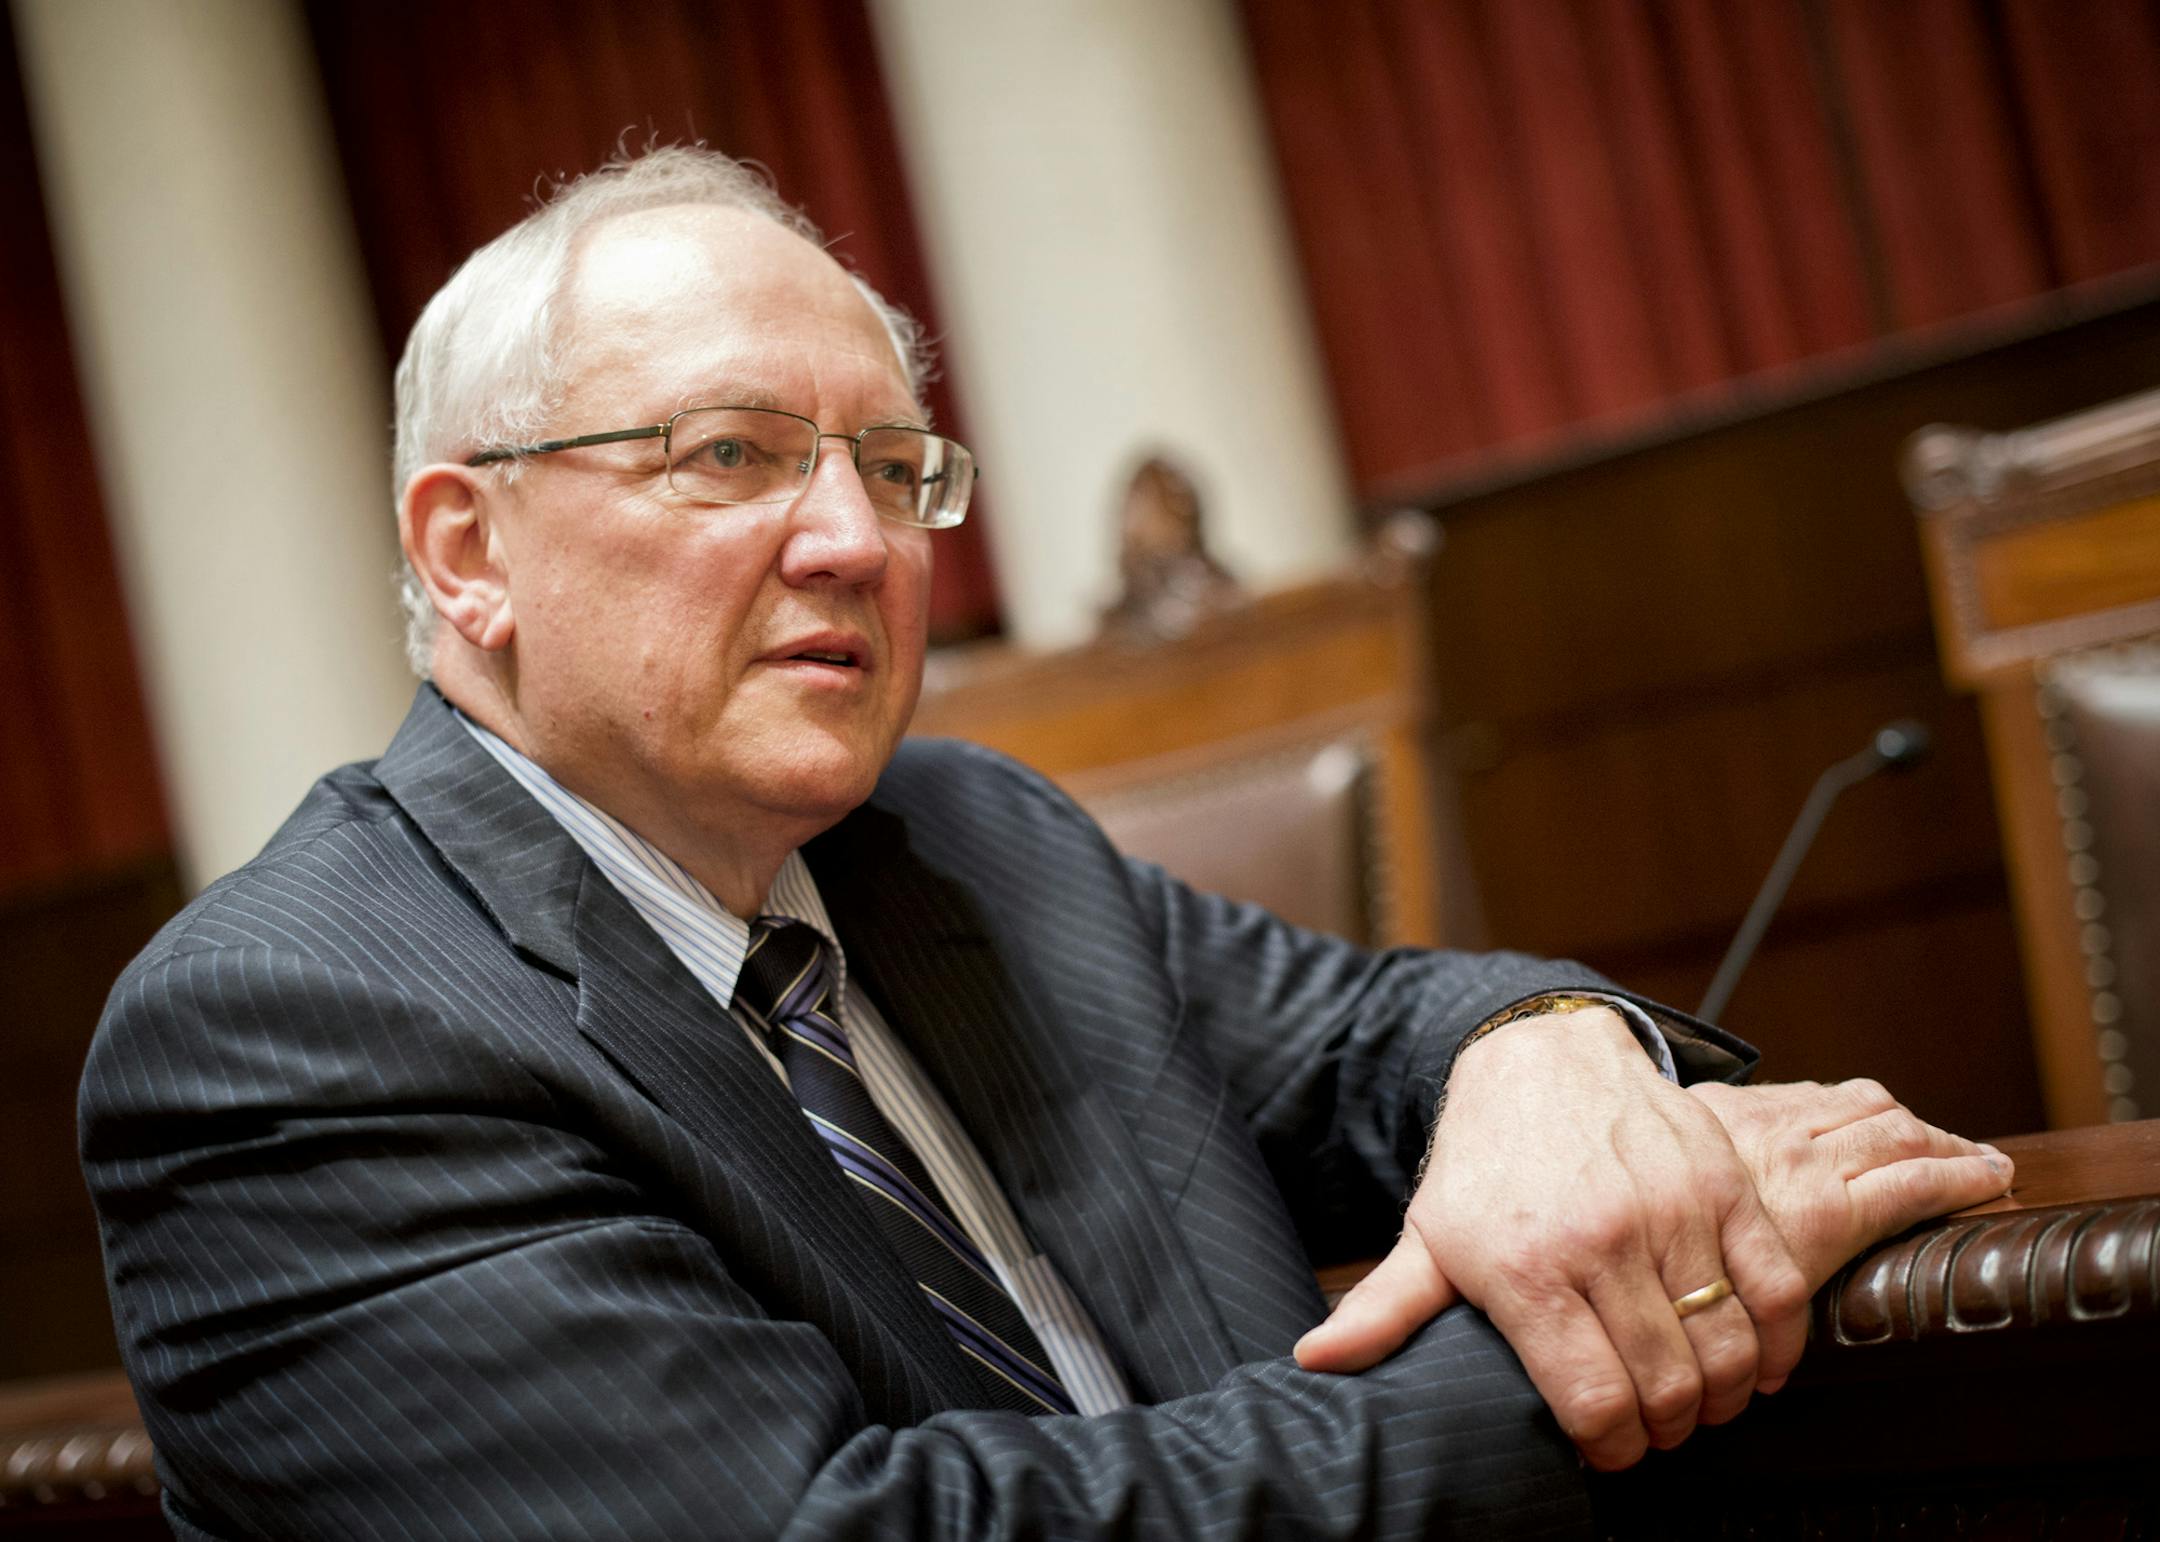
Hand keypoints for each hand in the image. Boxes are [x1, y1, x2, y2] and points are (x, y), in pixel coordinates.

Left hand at [1296, 1008, 1807, 1470]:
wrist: (1543, 1056)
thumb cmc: (1486, 1158)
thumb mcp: (1431, 1233)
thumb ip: (1383, 1310)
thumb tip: (1317, 1361)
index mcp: (1526, 1268)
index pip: (1593, 1403)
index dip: (1610, 1448)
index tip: (1608, 1450)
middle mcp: (1601, 1241)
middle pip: (1665, 1387)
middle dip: (1666, 1429)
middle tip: (1656, 1429)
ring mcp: (1671, 1210)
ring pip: (1725, 1347)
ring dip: (1723, 1397)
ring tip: (1701, 1401)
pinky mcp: (1724, 1185)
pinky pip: (1777, 1287)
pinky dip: (1778, 1344)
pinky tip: (1757, 1366)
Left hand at [1685, 1077, 2013, 1367]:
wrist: (1615, 1193)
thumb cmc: (1681, 1263)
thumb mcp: (1755, 1296)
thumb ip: (1790, 1297)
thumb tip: (1786, 1354)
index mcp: (1823, 1211)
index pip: (1918, 1182)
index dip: (1965, 1179)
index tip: (1998, 1180)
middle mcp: (1808, 1156)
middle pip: (1900, 1135)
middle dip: (1949, 1146)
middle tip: (1981, 1159)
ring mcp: (1773, 1121)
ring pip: (1861, 1102)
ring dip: (1903, 1119)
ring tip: (1929, 1134)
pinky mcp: (1737, 1103)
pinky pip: (1811, 1091)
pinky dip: (1845, 1102)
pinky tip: (1848, 1112)